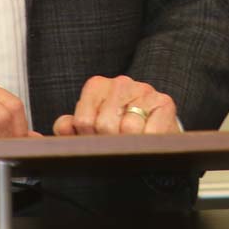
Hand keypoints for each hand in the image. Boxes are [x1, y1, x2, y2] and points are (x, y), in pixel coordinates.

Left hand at [53, 75, 178, 135]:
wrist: (152, 130)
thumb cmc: (116, 130)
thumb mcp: (89, 128)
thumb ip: (70, 127)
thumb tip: (64, 127)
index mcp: (97, 86)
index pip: (83, 121)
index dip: (88, 139)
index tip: (95, 141)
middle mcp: (121, 83)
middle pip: (105, 125)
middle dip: (108, 142)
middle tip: (115, 144)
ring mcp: (144, 90)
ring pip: (129, 128)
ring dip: (130, 143)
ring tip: (131, 142)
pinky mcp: (165, 102)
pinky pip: (151, 131)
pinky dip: (147, 142)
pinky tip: (146, 140)